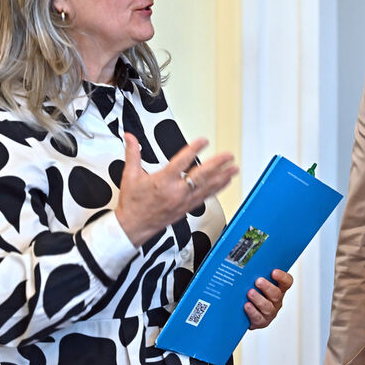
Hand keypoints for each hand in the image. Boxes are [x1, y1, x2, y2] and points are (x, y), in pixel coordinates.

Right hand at [115, 133, 237, 245]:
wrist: (133, 227)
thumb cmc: (133, 203)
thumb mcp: (130, 175)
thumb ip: (133, 154)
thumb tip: (130, 137)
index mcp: (163, 182)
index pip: (181, 162)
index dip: (194, 150)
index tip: (203, 141)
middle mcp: (176, 192)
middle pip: (201, 176)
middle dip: (217, 165)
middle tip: (228, 155)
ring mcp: (183, 201)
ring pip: (207, 188)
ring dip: (222, 177)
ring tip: (234, 168)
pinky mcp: (187, 208)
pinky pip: (205, 197)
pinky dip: (217, 189)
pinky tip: (225, 182)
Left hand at [245, 269, 293, 328]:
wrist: (243, 314)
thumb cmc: (251, 292)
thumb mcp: (255, 282)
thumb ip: (256, 272)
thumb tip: (246, 255)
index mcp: (278, 288)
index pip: (287, 282)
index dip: (282, 277)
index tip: (273, 272)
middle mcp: (277, 300)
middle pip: (277, 294)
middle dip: (268, 287)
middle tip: (258, 281)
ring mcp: (270, 312)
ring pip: (268, 307)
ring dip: (259, 299)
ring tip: (250, 292)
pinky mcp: (262, 321)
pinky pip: (258, 317)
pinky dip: (252, 311)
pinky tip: (246, 305)